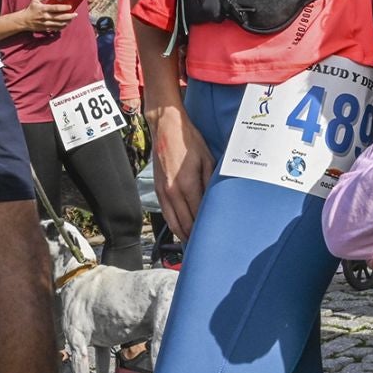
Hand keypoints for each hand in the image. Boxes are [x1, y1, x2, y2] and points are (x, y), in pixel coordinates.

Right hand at [20, 0, 75, 35]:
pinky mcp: (46, 28)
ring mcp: (46, 23)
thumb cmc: (30, 9)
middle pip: (60, 17)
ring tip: (72, 18)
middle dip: (69, 16)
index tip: (71, 6)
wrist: (23, 21)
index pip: (56, 8)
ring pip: (59, 24)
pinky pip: (56, 28)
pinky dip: (62, 26)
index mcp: (43, 8)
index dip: (64, 8)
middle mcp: (45, 17)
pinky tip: (66, 23)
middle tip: (75, 14)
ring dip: (67, 21)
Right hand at [150, 106, 214, 240]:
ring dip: (184, 234)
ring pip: (173, 223)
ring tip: (195, 242)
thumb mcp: (208, 159)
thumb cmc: (189, 140)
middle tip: (206, 245)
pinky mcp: (158, 190)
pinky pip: (166, 214)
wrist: (166, 127)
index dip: (205, 229)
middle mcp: (173, 192)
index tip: (214, 236)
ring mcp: (163, 192)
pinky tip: (182, 229)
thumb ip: (210, 183)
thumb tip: (215, 201)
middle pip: (185, 224)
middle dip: (195, 237)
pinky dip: (174, 224)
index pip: (198, 216)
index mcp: (187, 185)